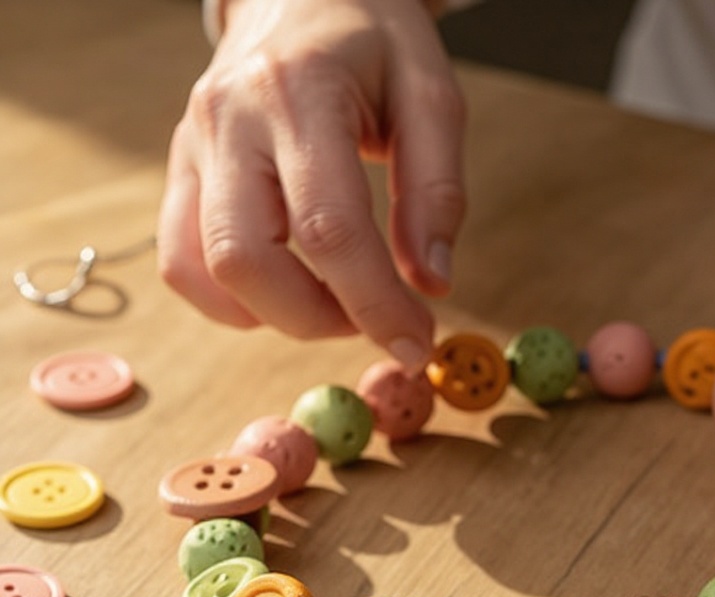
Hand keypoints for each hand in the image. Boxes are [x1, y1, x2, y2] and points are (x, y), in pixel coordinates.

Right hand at [158, 0, 465, 367]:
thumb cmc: (371, 38)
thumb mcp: (431, 93)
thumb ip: (437, 190)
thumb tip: (431, 284)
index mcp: (299, 92)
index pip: (329, 229)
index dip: (375, 305)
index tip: (415, 344)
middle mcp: (230, 120)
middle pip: (247, 260)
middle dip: (319, 319)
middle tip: (372, 318)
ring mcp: (193, 146)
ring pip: (203, 270)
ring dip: (275, 316)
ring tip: (334, 302)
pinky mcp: (180, 169)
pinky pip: (180, 263)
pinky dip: (231, 302)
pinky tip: (284, 291)